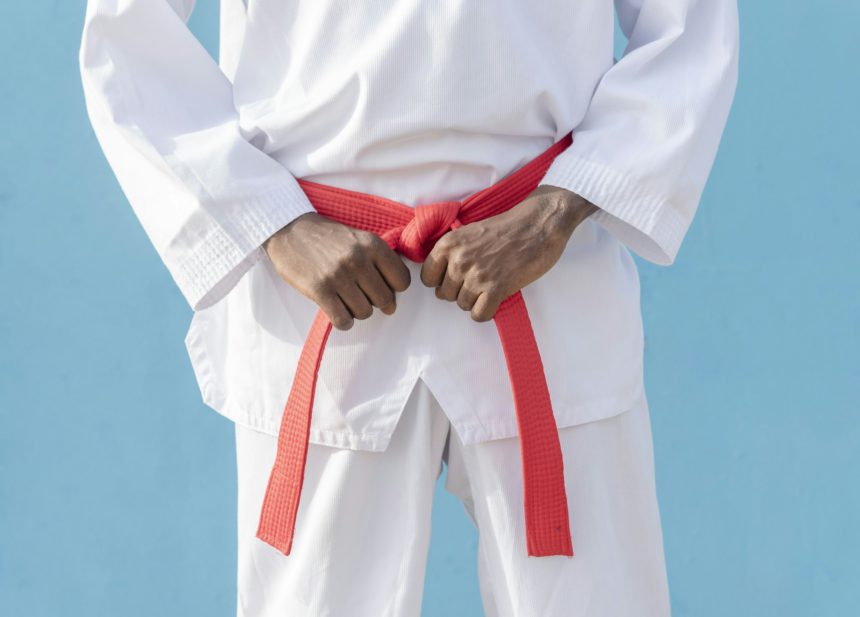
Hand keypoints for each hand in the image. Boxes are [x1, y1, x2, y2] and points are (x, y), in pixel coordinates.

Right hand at [264, 212, 410, 330]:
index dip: (394, 288)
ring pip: (365, 313)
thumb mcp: (358, 238)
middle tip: (362, 294)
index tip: (381, 285)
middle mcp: (358, 259)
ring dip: (357, 311)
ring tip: (345, 298)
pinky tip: (336, 309)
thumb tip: (393, 300)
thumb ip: (379, 262)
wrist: (289, 229)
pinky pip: (343, 320)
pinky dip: (343, 321)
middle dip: (375, 302)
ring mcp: (339, 276)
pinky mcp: (320, 290)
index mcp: (372, 244)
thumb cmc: (326, 237)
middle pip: (385, 300)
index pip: (402, 280)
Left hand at [420, 185, 597, 321]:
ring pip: (463, 305)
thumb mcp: (468, 232)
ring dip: (476, 300)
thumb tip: (439, 284)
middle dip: (460, 291)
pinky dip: (487, 311)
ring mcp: (477, 275)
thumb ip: (452, 253)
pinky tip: (495, 299)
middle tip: (479, 280)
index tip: (457, 277)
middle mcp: (458, 260)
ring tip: (491, 285)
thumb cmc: (506, 228)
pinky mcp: (496, 288)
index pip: (427, 278)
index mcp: (448, 244)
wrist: (538, 224)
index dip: (442, 281)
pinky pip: (480, 315)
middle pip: (445, 295)